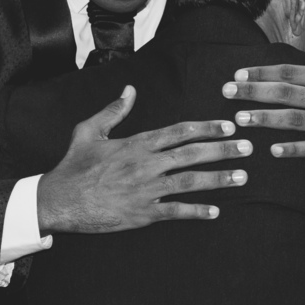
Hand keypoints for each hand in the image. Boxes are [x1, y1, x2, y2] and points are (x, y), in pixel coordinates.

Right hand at [37, 85, 252, 233]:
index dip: (206, 128)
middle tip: (247, 146)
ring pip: (190, 182)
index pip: (179, 132)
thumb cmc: (73, 166)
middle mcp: (146, 165)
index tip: (228, 126)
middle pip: (192, 154)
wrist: (58, 200)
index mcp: (137, 144)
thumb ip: (113, 111)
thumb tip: (130, 90)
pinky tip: (215, 211)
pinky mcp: (142, 213)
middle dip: (222, 149)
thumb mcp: (89, 131)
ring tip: (242, 175)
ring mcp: (146, 190)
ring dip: (218, 178)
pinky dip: (196, 211)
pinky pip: (175, 211)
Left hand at [222, 22, 304, 168]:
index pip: (292, 71)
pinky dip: (293, 149)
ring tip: (241, 119)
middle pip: (287, 93)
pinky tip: (272, 149)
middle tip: (227, 92)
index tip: (240, 74)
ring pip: (295, 119)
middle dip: (254, 92)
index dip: (263, 72)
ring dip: (265, 119)